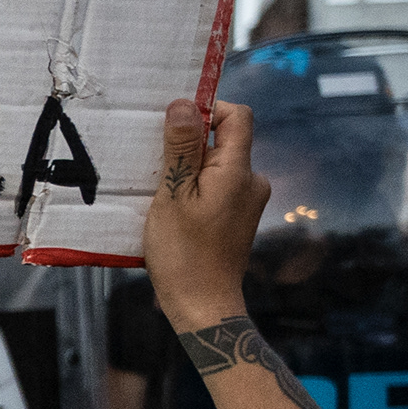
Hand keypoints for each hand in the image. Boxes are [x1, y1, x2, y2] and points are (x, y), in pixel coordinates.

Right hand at [145, 99, 271, 325]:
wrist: (203, 304)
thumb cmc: (183, 252)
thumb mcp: (172, 195)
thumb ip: (181, 148)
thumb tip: (183, 104)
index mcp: (238, 171)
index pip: (237, 116)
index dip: (207, 109)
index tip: (173, 125)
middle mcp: (252, 181)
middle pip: (224, 141)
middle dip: (190, 145)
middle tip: (156, 163)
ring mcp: (248, 201)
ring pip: (218, 166)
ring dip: (189, 170)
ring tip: (160, 192)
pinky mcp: (239, 217)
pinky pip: (218, 187)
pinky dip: (196, 189)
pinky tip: (173, 210)